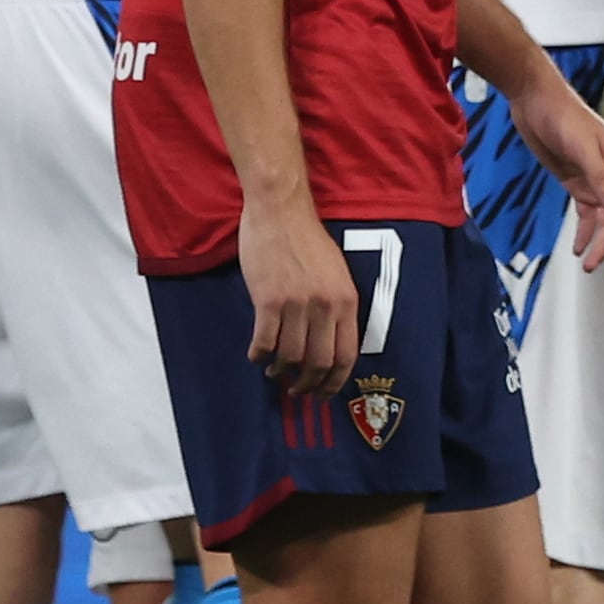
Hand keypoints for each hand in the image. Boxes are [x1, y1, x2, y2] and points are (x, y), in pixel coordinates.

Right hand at [239, 194, 357, 394]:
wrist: (280, 211)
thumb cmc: (306, 240)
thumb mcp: (336, 273)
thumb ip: (336, 306)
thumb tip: (329, 343)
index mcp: (346, 300)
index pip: (347, 356)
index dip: (334, 382)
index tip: (323, 393)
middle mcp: (325, 306)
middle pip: (319, 363)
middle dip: (307, 384)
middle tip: (297, 389)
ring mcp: (297, 304)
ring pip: (290, 357)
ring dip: (281, 371)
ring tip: (275, 372)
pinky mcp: (268, 301)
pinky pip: (264, 342)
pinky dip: (259, 355)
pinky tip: (256, 355)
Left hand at [506, 70, 603, 278]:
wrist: (534, 100)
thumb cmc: (562, 115)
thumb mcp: (581, 147)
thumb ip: (600, 179)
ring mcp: (596, 182)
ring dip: (602, 245)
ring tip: (589, 266)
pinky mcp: (577, 183)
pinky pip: (587, 214)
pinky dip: (586, 233)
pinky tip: (579, 249)